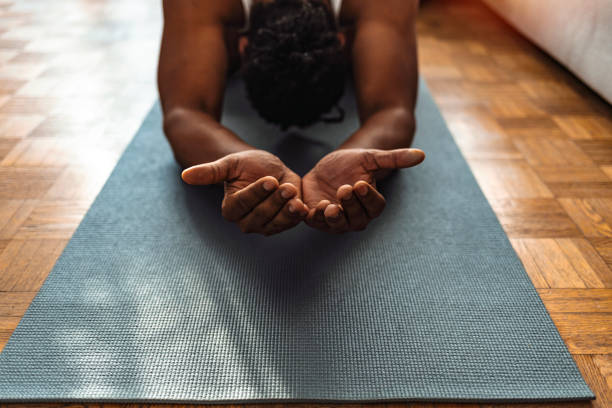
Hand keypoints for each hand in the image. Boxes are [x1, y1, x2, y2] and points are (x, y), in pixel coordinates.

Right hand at [181, 149, 307, 235]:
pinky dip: (297, 216)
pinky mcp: (283, 224)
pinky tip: (303, 205)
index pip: (242, 205)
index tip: (269, 180)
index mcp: (231, 209)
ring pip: (276, 222)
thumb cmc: (247, 165)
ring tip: (295, 195)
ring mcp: (265, 226)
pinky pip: (290, 223)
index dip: (256, 193)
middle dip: (274, 201)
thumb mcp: (230, 164)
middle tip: (285, 186)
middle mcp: (246, 222)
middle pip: (260, 216)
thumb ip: (210, 172)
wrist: (268, 168)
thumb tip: (185, 175)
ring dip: (287, 211)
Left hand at [302, 148, 424, 232]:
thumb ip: (395, 158)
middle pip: (356, 218)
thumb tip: (421, 155)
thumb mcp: (371, 158)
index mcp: (371, 205)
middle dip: (350, 204)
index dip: (368, 197)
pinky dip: (313, 218)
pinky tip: (310, 207)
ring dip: (333, 217)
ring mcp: (336, 221)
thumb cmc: (351, 164)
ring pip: (337, 225)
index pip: (374, 207)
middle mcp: (355, 217)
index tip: (361, 183)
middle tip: (344, 188)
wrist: (327, 167)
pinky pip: (315, 223)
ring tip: (329, 205)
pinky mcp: (316, 219)